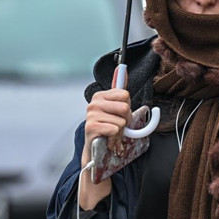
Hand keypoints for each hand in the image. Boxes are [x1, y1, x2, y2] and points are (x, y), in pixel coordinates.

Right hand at [78, 87, 130, 209]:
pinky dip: (115, 137)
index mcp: (100, 95)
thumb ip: (118, 89)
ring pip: (121, 121)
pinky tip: (107, 138)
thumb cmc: (108, 128)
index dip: (128, 107)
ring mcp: (91, 115)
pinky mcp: (91, 128)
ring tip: (111, 133)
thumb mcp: (115, 108)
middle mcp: (94, 103)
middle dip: (126, 119)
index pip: (125, 94)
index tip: (120, 113)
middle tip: (118, 125)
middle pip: (125, 107)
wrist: (96, 150)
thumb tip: (121, 69)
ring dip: (120, 131)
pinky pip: (115, 129)